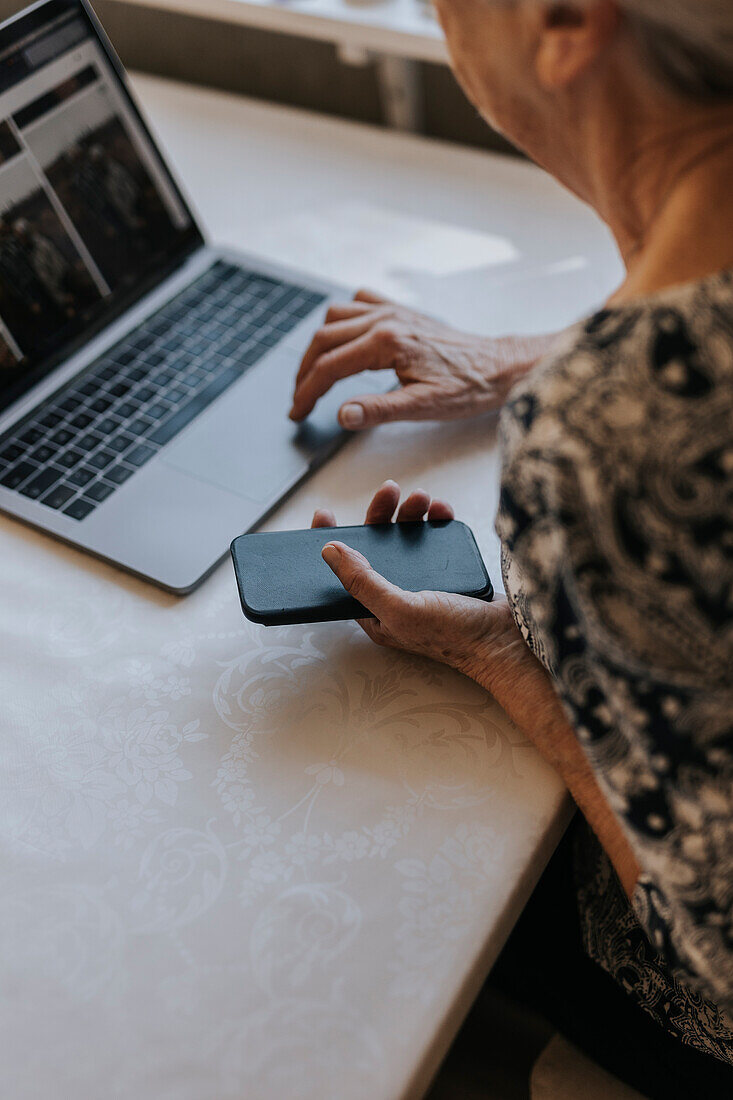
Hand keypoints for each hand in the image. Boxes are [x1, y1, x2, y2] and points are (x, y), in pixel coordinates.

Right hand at [291, 289, 554, 428]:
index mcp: (387, 342)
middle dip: (305, 371)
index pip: (329, 366)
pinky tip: (343, 339)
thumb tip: (341, 414)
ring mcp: (392, 310)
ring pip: (335, 317)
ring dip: (318, 345)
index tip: (297, 413)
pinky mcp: (401, 310)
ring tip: (315, 375)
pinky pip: (359, 302)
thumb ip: (378, 410)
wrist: (498, 366)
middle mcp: (385, 318)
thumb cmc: (468, 388)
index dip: (307, 392)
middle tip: (300, 400)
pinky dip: (342, 319)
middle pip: (324, 339)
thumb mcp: (423, 407)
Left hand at [311, 480, 518, 677]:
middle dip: (381, 516)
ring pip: (406, 539)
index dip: (333, 543)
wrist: (508, 640)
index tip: (325, 513)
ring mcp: (422, 583)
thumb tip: (329, 551)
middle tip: (390, 491)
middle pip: (377, 547)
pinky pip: (435, 541)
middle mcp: (395, 596)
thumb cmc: (454, 636)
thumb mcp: (400, 609)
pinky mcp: (448, 573)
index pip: (344, 573)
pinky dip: (436, 522)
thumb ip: (362, 581)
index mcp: (375, 611)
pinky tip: (442, 512)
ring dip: (410, 514)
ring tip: (423, 499)